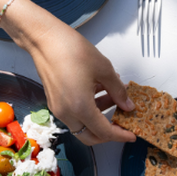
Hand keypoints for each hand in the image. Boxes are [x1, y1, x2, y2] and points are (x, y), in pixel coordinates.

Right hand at [4, 1, 136, 144]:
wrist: (44, 38)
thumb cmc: (71, 50)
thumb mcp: (104, 69)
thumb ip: (118, 91)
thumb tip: (128, 106)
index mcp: (80, 108)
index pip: (104, 132)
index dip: (121, 135)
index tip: (132, 134)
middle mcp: (67, 113)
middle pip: (90, 136)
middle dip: (107, 134)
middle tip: (122, 124)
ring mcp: (58, 108)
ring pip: (82, 124)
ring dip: (99, 118)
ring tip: (114, 98)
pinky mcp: (55, 101)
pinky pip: (74, 114)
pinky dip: (88, 109)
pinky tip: (99, 91)